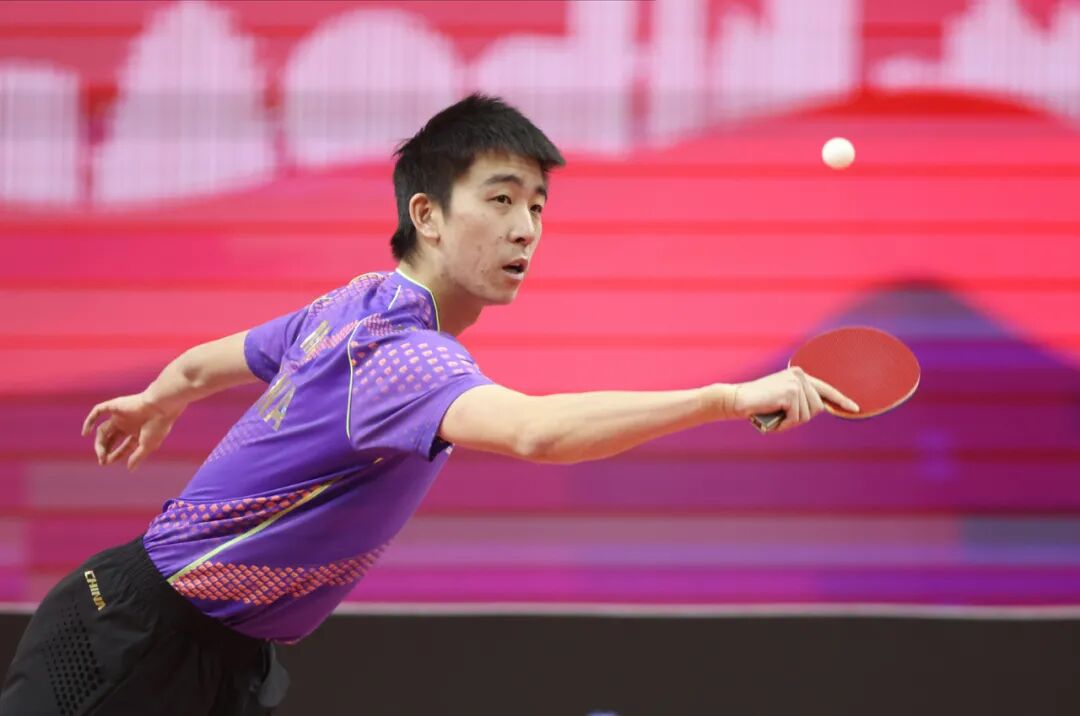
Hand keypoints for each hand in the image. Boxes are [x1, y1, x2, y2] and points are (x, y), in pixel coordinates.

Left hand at [81, 392, 182, 469]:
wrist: (161, 407)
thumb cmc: (158, 426)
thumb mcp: (147, 446)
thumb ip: (137, 457)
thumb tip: (130, 469)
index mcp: (138, 432)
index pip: (124, 446)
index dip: (116, 455)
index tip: (108, 463)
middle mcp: (128, 423)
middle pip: (110, 438)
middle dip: (105, 450)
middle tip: (102, 461)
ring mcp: (120, 414)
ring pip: (103, 429)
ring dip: (99, 443)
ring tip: (100, 453)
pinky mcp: (115, 405)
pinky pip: (98, 411)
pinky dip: (89, 420)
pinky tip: (85, 433)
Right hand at [733, 368, 858, 431]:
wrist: (737, 399)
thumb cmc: (758, 403)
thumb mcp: (782, 398)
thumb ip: (800, 399)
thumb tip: (821, 408)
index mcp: (799, 374)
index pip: (826, 388)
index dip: (841, 400)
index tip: (855, 408)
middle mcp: (800, 375)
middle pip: (817, 407)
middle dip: (801, 418)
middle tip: (781, 417)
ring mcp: (795, 384)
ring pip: (807, 415)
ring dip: (791, 422)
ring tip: (775, 416)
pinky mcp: (790, 393)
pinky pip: (797, 418)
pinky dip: (785, 423)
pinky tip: (773, 418)